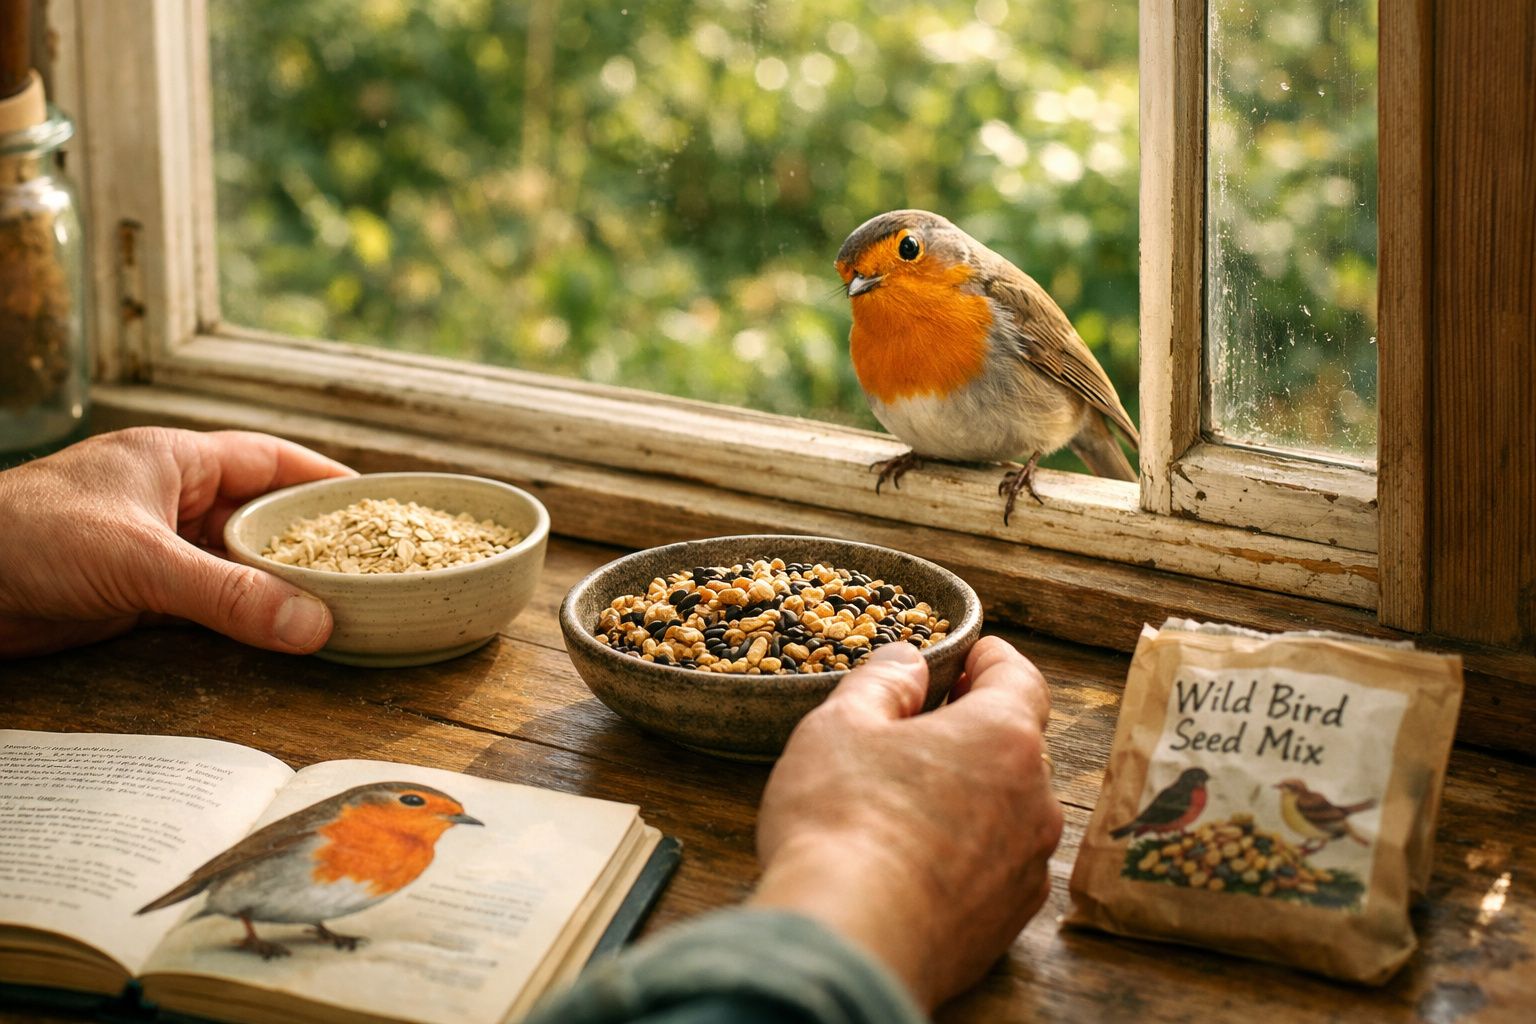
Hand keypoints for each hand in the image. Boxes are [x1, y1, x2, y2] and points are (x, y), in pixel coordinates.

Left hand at [0, 427, 354, 656]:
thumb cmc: (24, 537)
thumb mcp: (139, 561)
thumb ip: (228, 596)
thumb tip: (315, 626)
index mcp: (173, 459)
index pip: (269, 459)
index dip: (324, 477)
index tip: (378, 504)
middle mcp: (169, 500)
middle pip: (260, 516)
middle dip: (312, 542)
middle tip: (372, 568)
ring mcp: (152, 550)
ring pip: (236, 565)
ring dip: (279, 587)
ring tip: (340, 607)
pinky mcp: (134, 598)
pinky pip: (208, 605)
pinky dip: (244, 619)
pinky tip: (280, 636)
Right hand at [751, 637, 1061, 1010]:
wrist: (852, 943)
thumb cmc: (843, 822)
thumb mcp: (842, 726)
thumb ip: (882, 683)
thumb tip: (908, 662)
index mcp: (1003, 737)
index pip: (1019, 678)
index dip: (992, 659)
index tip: (973, 653)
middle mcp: (1035, 800)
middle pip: (1014, 746)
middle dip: (971, 731)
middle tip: (922, 727)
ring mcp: (1028, 867)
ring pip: (1007, 810)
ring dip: (970, 796)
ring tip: (909, 801)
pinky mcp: (1010, 922)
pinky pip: (995, 868)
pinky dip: (965, 854)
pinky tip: (916, 860)